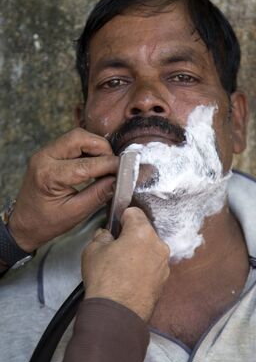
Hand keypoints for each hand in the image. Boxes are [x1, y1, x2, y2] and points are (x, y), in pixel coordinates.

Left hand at [8, 128, 118, 250]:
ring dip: (95, 147)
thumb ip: (99, 194)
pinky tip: (95, 163)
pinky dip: (88, 149)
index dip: (110, 165)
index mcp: (49, 175)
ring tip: (106, 165)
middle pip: (79, 138)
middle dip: (102, 148)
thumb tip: (120, 180)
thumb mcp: (75, 213)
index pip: (86, 164)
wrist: (23, 224)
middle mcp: (44, 158)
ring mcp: (45, 153)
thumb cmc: (45, 223)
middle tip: (115, 164)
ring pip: (77, 137)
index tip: (126, 168)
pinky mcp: (49, 153)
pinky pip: (72, 142)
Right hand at [82, 207, 169, 320]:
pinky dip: (143, 268)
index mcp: (142, 232)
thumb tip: (107, 234)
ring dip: (138, 252)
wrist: (116, 314)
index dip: (121, 218)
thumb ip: (102, 235)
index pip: (134, 212)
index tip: (113, 228)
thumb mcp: (92, 250)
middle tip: (115, 249)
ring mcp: (164, 264)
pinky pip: (152, 266)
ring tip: (122, 267)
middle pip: (144, 231)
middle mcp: (159, 245)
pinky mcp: (164, 280)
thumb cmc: (104, 278)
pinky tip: (129, 279)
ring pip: (149, 249)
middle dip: (131, 236)